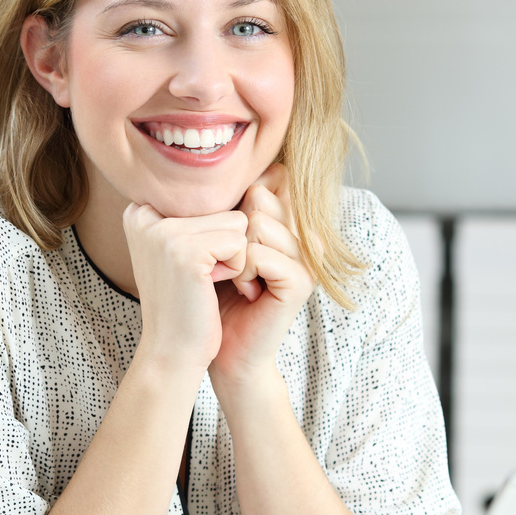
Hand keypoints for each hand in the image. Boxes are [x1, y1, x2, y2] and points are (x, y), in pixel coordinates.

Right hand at [122, 202, 248, 376]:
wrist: (172, 352)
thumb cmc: (185, 301)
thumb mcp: (183, 247)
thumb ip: (199, 211)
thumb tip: (270, 172)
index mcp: (139, 209)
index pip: (208, 196)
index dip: (215, 234)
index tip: (191, 266)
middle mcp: (143, 213)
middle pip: (223, 206)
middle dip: (224, 245)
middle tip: (199, 277)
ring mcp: (162, 231)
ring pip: (236, 222)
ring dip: (232, 256)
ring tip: (205, 281)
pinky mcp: (185, 250)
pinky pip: (240, 243)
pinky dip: (236, 269)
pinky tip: (209, 288)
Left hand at [209, 164, 315, 390]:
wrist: (218, 349)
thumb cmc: (209, 293)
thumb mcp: (212, 241)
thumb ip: (222, 206)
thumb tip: (214, 165)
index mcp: (286, 220)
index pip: (267, 179)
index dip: (237, 202)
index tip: (224, 240)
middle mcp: (302, 233)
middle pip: (260, 196)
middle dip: (230, 230)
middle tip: (229, 264)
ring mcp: (306, 256)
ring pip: (259, 222)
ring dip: (233, 254)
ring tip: (236, 279)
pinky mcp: (302, 280)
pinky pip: (260, 253)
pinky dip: (240, 272)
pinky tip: (244, 292)